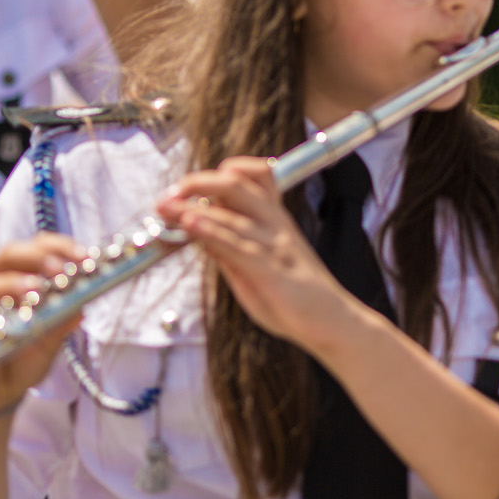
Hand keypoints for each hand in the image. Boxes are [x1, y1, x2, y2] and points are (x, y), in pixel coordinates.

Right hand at [0, 233, 87, 418]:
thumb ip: (61, 324)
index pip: (37, 249)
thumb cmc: (22, 361)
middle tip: (59, 269)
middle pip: (8, 256)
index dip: (59, 247)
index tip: (84, 256)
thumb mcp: (49, 344)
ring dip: (12, 283)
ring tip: (35, 289)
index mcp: (19, 279)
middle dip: (36, 257)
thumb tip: (80, 307)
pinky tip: (6, 319)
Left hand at [154, 158, 359, 350]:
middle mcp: (275, 225)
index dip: (217, 174)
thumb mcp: (255, 269)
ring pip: (231, 216)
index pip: (252, 176)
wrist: (333, 324)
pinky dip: (210, 231)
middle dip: (198, 182)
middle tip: (168, 195)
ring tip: (165, 205)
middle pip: (236, 184)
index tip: (186, 187)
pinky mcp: (271, 270)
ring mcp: (274, 245)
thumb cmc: (296, 299)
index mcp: (275, 220)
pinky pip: (237, 245)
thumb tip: (199, 233)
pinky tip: (190, 224)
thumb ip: (229, 250)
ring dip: (191, 208)